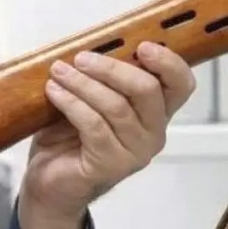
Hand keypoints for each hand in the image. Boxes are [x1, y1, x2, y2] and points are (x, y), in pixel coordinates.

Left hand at [18, 41, 195, 228]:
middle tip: (79, 58)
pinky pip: (93, 125)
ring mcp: (134, 152)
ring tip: (58, 73)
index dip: (168, 63)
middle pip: (146, 90)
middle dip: (110, 68)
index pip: (180, 85)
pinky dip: (71, 103)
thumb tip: (88, 48)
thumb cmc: (68, 138)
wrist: (49, 182)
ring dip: (82, 84)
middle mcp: (153, 133)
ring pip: (115, 106)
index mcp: (154, 113)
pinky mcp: (110, 164)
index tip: (142, 45)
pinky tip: (53, 92)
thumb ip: (99, 81)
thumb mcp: (87, 102)